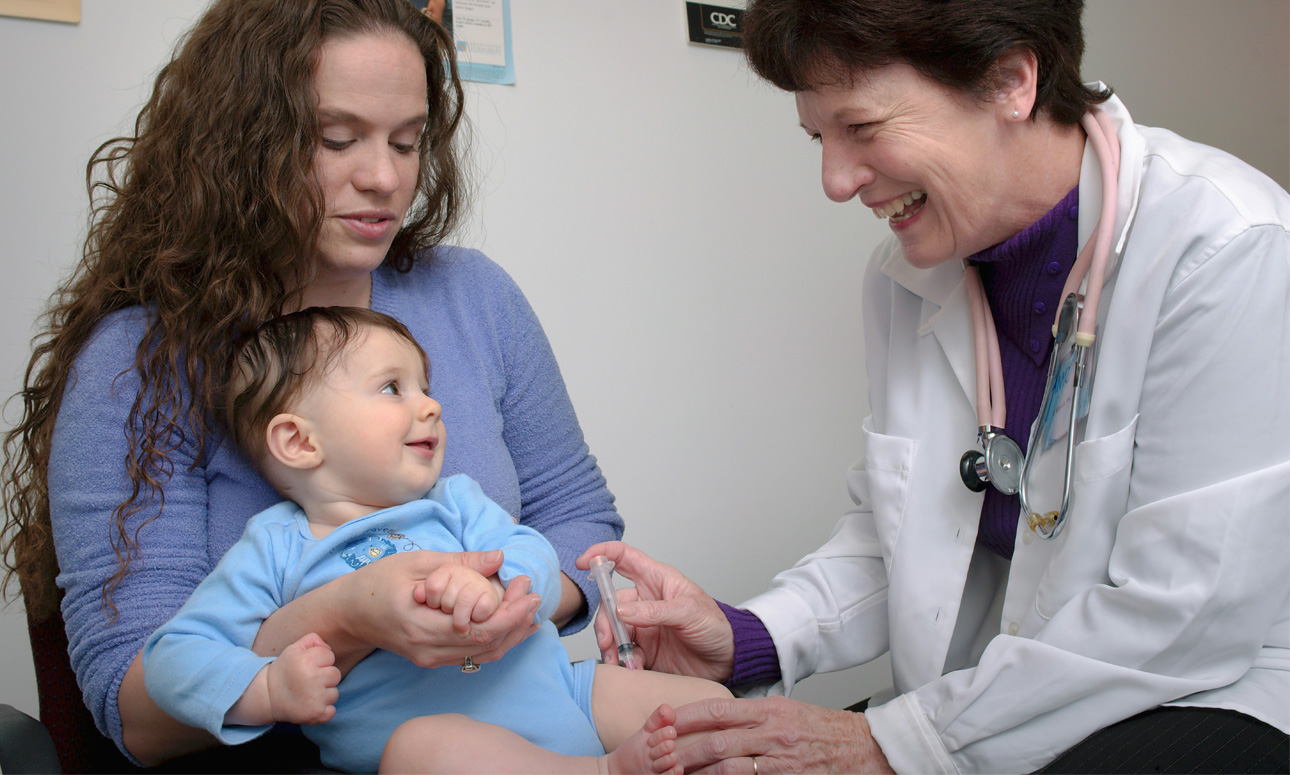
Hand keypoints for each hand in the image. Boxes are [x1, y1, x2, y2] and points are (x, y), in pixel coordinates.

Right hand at [266, 633, 339, 724]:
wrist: (267, 696)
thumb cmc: (285, 670)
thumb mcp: (294, 649)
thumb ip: (313, 640)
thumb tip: (329, 648)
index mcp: (305, 660)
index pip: (330, 656)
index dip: (320, 660)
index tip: (308, 666)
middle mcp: (311, 678)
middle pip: (335, 674)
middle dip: (324, 676)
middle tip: (308, 680)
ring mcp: (314, 698)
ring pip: (334, 693)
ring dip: (324, 694)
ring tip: (307, 693)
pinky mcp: (316, 713)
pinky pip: (332, 711)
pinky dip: (323, 710)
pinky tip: (310, 705)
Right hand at [338, 549, 539, 668]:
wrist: (348, 614)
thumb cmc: (376, 583)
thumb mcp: (416, 563)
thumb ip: (459, 562)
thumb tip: (498, 558)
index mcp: (422, 626)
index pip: (479, 630)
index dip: (510, 613)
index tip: (528, 590)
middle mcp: (428, 651)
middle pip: (486, 645)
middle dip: (516, 620)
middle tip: (534, 595)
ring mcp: (430, 659)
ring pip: (483, 654)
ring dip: (511, 633)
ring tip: (530, 609)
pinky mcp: (432, 659)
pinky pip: (472, 655)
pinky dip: (496, 640)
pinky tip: (512, 624)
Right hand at [576, 541, 733, 682]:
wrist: (727, 662)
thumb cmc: (715, 627)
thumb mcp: (690, 613)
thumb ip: (655, 610)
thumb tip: (621, 609)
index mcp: (656, 580)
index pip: (623, 558)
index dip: (601, 554)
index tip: (583, 562)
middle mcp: (644, 601)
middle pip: (610, 603)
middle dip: (606, 623)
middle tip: (610, 644)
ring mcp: (642, 626)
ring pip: (612, 631)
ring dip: (611, 647)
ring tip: (622, 662)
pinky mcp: (642, 650)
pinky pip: (621, 653)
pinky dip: (622, 662)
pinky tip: (633, 669)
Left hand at [670, 696, 893, 773]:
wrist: (865, 749)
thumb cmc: (826, 730)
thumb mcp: (789, 712)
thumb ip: (756, 716)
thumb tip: (722, 719)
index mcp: (770, 709)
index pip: (719, 708)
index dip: (688, 715)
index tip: (666, 719)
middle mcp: (772, 731)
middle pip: (716, 739)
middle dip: (684, 749)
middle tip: (660, 754)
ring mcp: (779, 757)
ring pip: (727, 765)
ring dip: (698, 772)